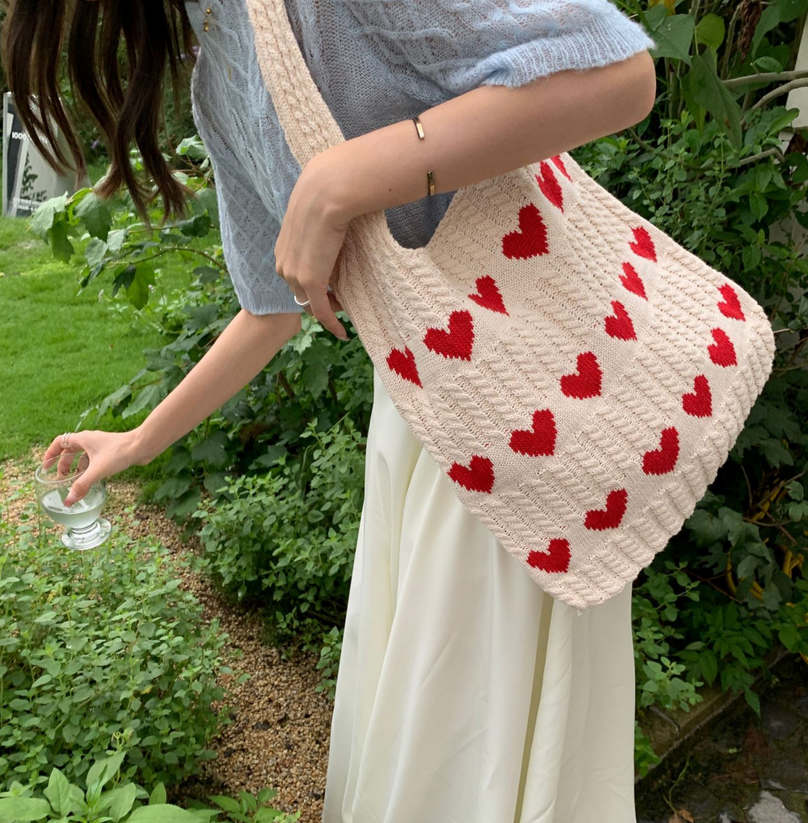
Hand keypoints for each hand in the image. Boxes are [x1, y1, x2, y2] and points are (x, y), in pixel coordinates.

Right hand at [41, 429, 142, 506]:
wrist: (143, 446)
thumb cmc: (120, 452)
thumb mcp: (97, 470)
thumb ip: (81, 485)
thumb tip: (69, 501)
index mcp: (83, 439)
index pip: (59, 442)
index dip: (50, 454)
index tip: (46, 466)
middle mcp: (90, 440)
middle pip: (70, 450)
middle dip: (64, 464)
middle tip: (61, 479)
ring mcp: (101, 445)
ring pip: (84, 456)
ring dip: (77, 467)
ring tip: (75, 481)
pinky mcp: (111, 452)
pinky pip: (95, 460)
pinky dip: (90, 469)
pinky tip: (93, 480)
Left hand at [274, 150, 349, 340]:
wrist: (328, 190)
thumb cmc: (329, 194)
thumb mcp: (316, 213)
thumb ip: (319, 226)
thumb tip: (333, 225)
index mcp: (283, 248)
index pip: (296, 277)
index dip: (314, 286)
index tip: (333, 288)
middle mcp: (283, 264)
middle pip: (301, 294)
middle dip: (321, 299)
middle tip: (342, 299)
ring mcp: (294, 275)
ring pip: (312, 303)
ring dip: (329, 308)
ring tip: (346, 308)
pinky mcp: (310, 282)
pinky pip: (321, 311)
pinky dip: (331, 324)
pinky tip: (342, 333)